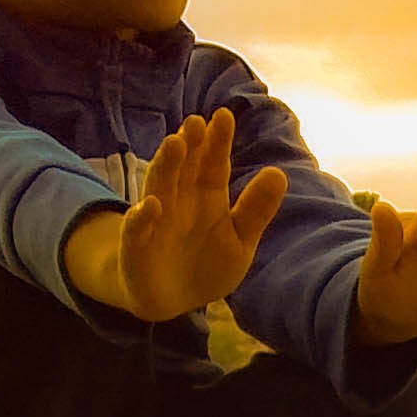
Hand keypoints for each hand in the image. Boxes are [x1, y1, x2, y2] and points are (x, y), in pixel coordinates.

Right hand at [67, 111, 289, 324]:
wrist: (172, 301)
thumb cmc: (206, 264)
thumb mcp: (240, 240)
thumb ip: (256, 210)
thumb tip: (279, 173)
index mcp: (207, 198)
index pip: (214, 165)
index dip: (218, 142)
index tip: (224, 116)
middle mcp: (179, 202)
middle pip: (185, 169)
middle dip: (190, 145)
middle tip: (197, 121)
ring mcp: (156, 222)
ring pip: (160, 188)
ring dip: (166, 166)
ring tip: (175, 144)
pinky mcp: (136, 247)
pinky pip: (137, 230)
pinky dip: (141, 218)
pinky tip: (149, 206)